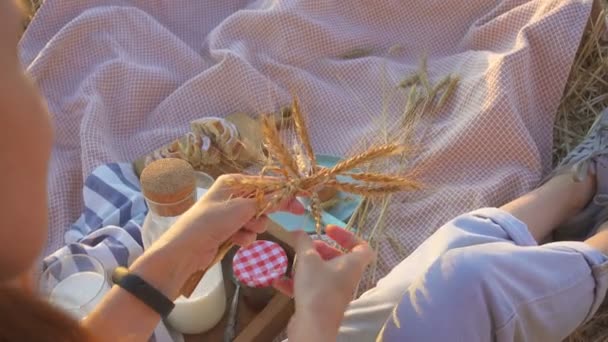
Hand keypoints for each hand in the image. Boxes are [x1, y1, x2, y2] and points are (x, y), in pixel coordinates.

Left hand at [169, 174, 304, 267]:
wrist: (186, 248)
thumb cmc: (212, 221)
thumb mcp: (242, 208)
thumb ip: (266, 201)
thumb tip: (287, 195)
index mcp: (233, 182)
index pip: (266, 183)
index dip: (285, 190)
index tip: (303, 196)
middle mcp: (232, 195)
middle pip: (263, 201)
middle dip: (268, 211)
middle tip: (295, 213)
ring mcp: (229, 214)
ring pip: (257, 219)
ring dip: (254, 226)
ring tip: (243, 230)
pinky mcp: (227, 230)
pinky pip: (247, 232)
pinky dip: (245, 237)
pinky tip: (236, 240)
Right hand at [273, 226, 373, 340]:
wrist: (313, 326)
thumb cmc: (317, 288)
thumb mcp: (307, 259)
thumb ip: (303, 242)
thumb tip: (298, 231)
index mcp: (352, 264)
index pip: (363, 246)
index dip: (348, 235)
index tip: (328, 230)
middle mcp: (347, 278)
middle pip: (340, 258)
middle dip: (322, 249)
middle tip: (307, 246)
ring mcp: (335, 292)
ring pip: (324, 273)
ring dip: (308, 265)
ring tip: (293, 259)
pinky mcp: (322, 304)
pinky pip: (311, 287)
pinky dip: (297, 282)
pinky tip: (278, 280)